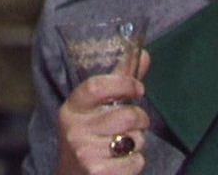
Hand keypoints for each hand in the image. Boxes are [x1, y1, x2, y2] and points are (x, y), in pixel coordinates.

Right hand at [57, 50, 150, 174]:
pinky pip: (135, 161)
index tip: (138, 89)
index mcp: (73, 108)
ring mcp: (84, 152)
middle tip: (132, 125)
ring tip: (123, 145)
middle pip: (126, 115)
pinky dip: (135, 163)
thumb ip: (120, 82)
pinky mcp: (97, 172)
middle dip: (140, 119)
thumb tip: (144, 55)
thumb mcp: (96, 108)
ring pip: (134, 139)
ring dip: (138, 142)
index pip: (96, 86)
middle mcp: (75, 129)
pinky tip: (120, 163)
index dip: (124, 84)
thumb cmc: (90, 137)